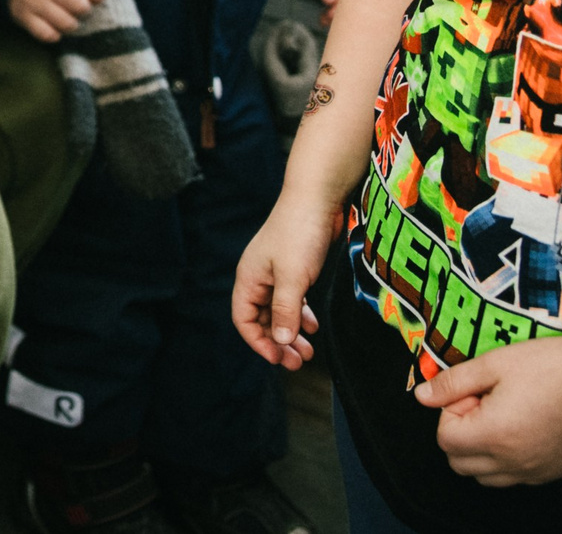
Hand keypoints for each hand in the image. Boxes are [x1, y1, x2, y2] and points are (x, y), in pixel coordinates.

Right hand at [10, 0, 107, 42]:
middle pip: (80, 6)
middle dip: (85, 9)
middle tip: (79, 7)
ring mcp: (33, 1)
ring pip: (67, 24)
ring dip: (72, 23)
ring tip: (68, 17)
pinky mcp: (23, 16)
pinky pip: (47, 35)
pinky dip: (55, 34)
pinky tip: (54, 26)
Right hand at [231, 187, 338, 369]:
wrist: (317, 199)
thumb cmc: (300, 234)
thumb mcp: (293, 278)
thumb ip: (286, 311)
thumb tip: (281, 343)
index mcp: (249, 278)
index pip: (243, 319)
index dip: (258, 342)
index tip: (278, 359)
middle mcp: (259, 278)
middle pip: (262, 320)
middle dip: (278, 343)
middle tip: (297, 363)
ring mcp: (276, 273)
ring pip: (279, 312)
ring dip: (291, 333)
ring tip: (308, 352)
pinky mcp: (295, 269)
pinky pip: (292, 301)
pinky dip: (301, 316)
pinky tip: (313, 325)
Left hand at [417, 335, 561, 485]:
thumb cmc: (549, 365)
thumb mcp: (492, 364)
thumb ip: (452, 383)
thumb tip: (422, 396)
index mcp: (494, 435)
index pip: (445, 440)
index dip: (451, 413)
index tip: (473, 394)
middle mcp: (514, 462)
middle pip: (460, 463)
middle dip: (461, 434)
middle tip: (484, 404)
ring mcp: (537, 471)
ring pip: (487, 477)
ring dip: (482, 451)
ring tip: (503, 416)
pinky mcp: (556, 472)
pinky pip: (517, 477)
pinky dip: (508, 460)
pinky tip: (524, 428)